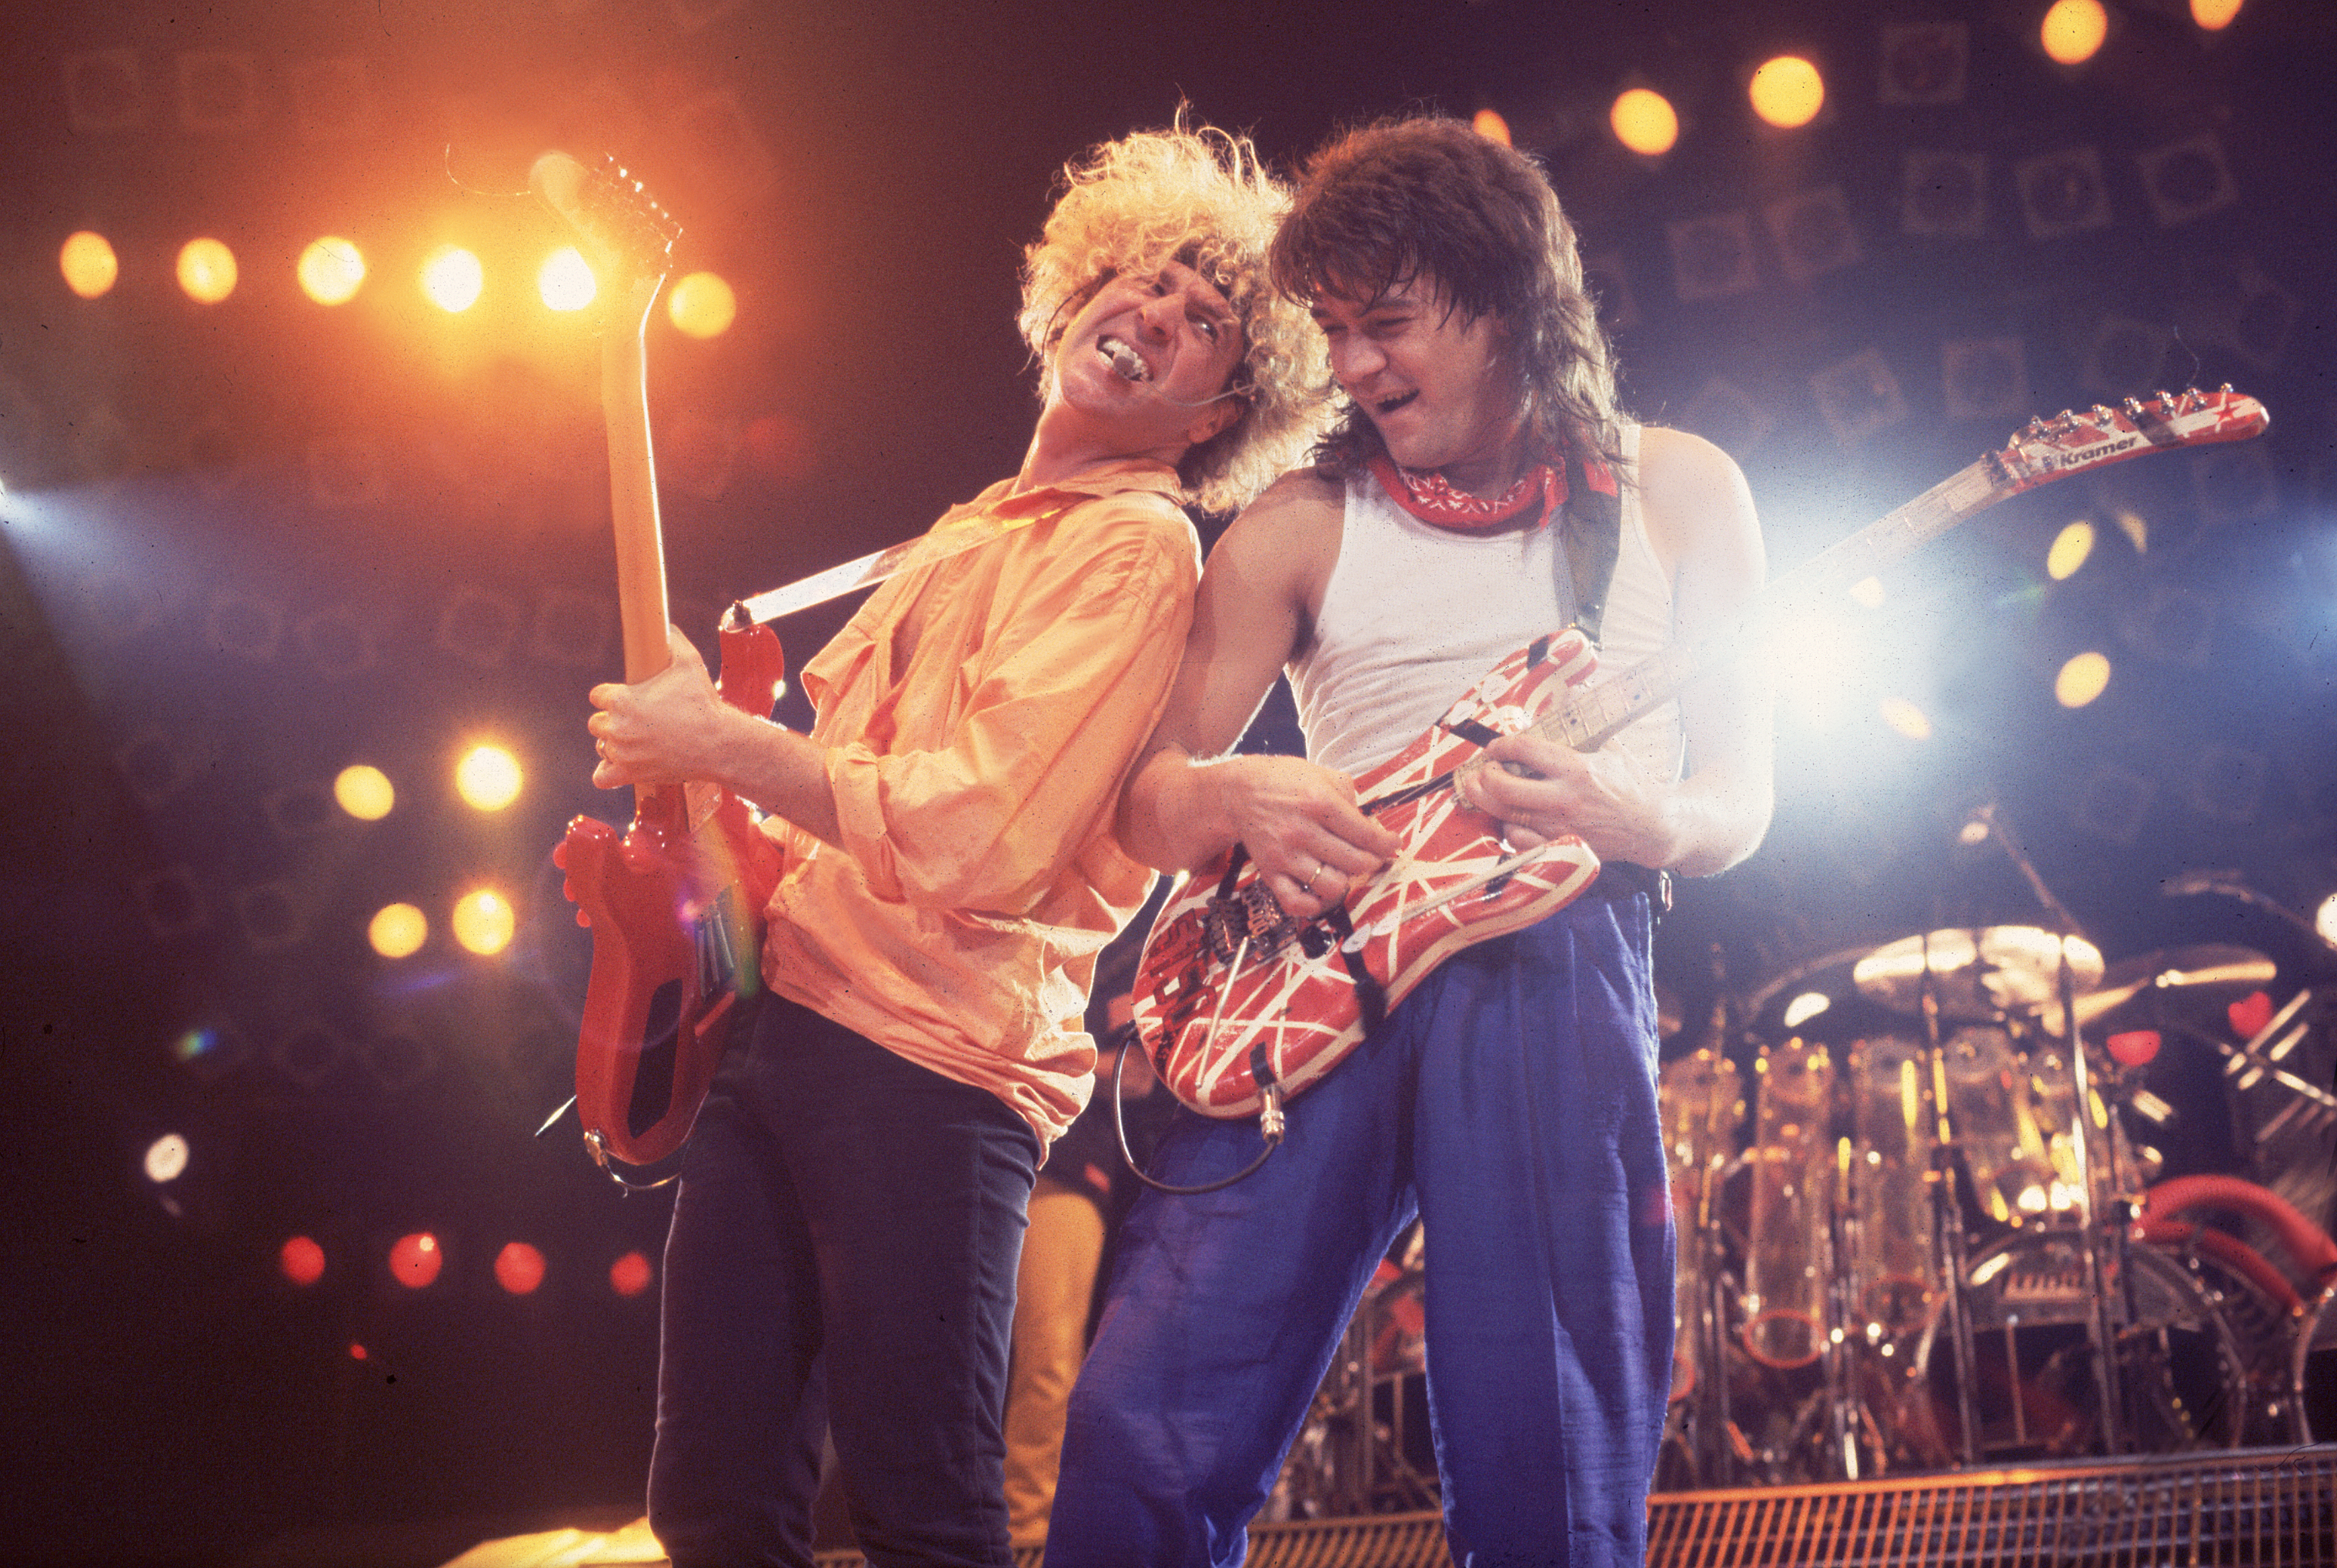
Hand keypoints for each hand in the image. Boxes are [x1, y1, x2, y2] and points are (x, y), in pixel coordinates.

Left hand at [586, 625, 736, 788]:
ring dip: (614, 743)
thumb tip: (667, 627)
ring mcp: (622, 752)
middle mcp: (617, 726)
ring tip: (636, 740)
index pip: (597, 696)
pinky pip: (602, 778)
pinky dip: (607, 772)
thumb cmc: (703, 704)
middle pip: (596, 722)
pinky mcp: (630, 774)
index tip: (626, 698)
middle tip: (637, 720)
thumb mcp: (689, 663)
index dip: (611, 696)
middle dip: (613, 720)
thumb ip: (674, 641)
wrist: (718, 743)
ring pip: (601, 746)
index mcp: (622, 699)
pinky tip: (621, 764)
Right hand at [1216, 755, 1401, 920]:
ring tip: (1342, 870)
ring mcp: (1285, 855)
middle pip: (1355, 863)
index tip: (1392, 844)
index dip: (1387, 844)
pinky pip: (1295, 903)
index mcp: (1319, 803)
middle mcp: (1302, 831)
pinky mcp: (1270, 871)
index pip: (1366, 834)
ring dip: (1344, 881)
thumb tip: (1370, 826)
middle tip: (1370, 856)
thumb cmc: (1284, 781)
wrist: (1239, 792)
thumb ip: (1350, 797)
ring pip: (1331, 886)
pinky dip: (1313, 906)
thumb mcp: (1321, 775)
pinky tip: (1319, 893)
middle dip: (1371, 862)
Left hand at [1458, 729, 1676, 868]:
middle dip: (1486, 776)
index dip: (1501, 745)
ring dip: (1487, 801)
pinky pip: (1520, 842)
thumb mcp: (1611, 748)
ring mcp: (1562, 827)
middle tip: (1485, 770)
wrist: (1654, 827)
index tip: (1496, 747)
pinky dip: (1507, 829)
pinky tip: (1507, 817)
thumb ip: (1584, 724)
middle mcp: (1565, 799)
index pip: (1524, 749)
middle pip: (1505, 787)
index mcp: (1577, 768)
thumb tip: (1568, 693)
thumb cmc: (1632, 785)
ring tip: (1483, 790)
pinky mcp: (1561, 848)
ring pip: (1506, 815)